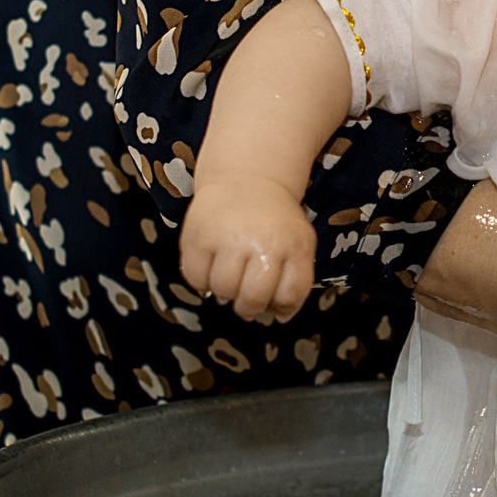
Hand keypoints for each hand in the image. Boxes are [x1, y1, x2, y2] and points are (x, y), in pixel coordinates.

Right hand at [179, 171, 315, 320]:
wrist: (247, 179)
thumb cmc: (276, 223)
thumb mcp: (300, 245)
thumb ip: (297, 282)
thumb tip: (280, 318)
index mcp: (292, 244)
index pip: (289, 295)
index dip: (280, 305)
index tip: (273, 297)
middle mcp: (260, 241)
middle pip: (253, 298)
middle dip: (249, 308)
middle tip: (245, 299)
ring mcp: (227, 237)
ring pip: (223, 291)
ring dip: (225, 294)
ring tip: (229, 277)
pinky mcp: (198, 235)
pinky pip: (195, 278)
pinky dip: (202, 282)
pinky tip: (212, 268)